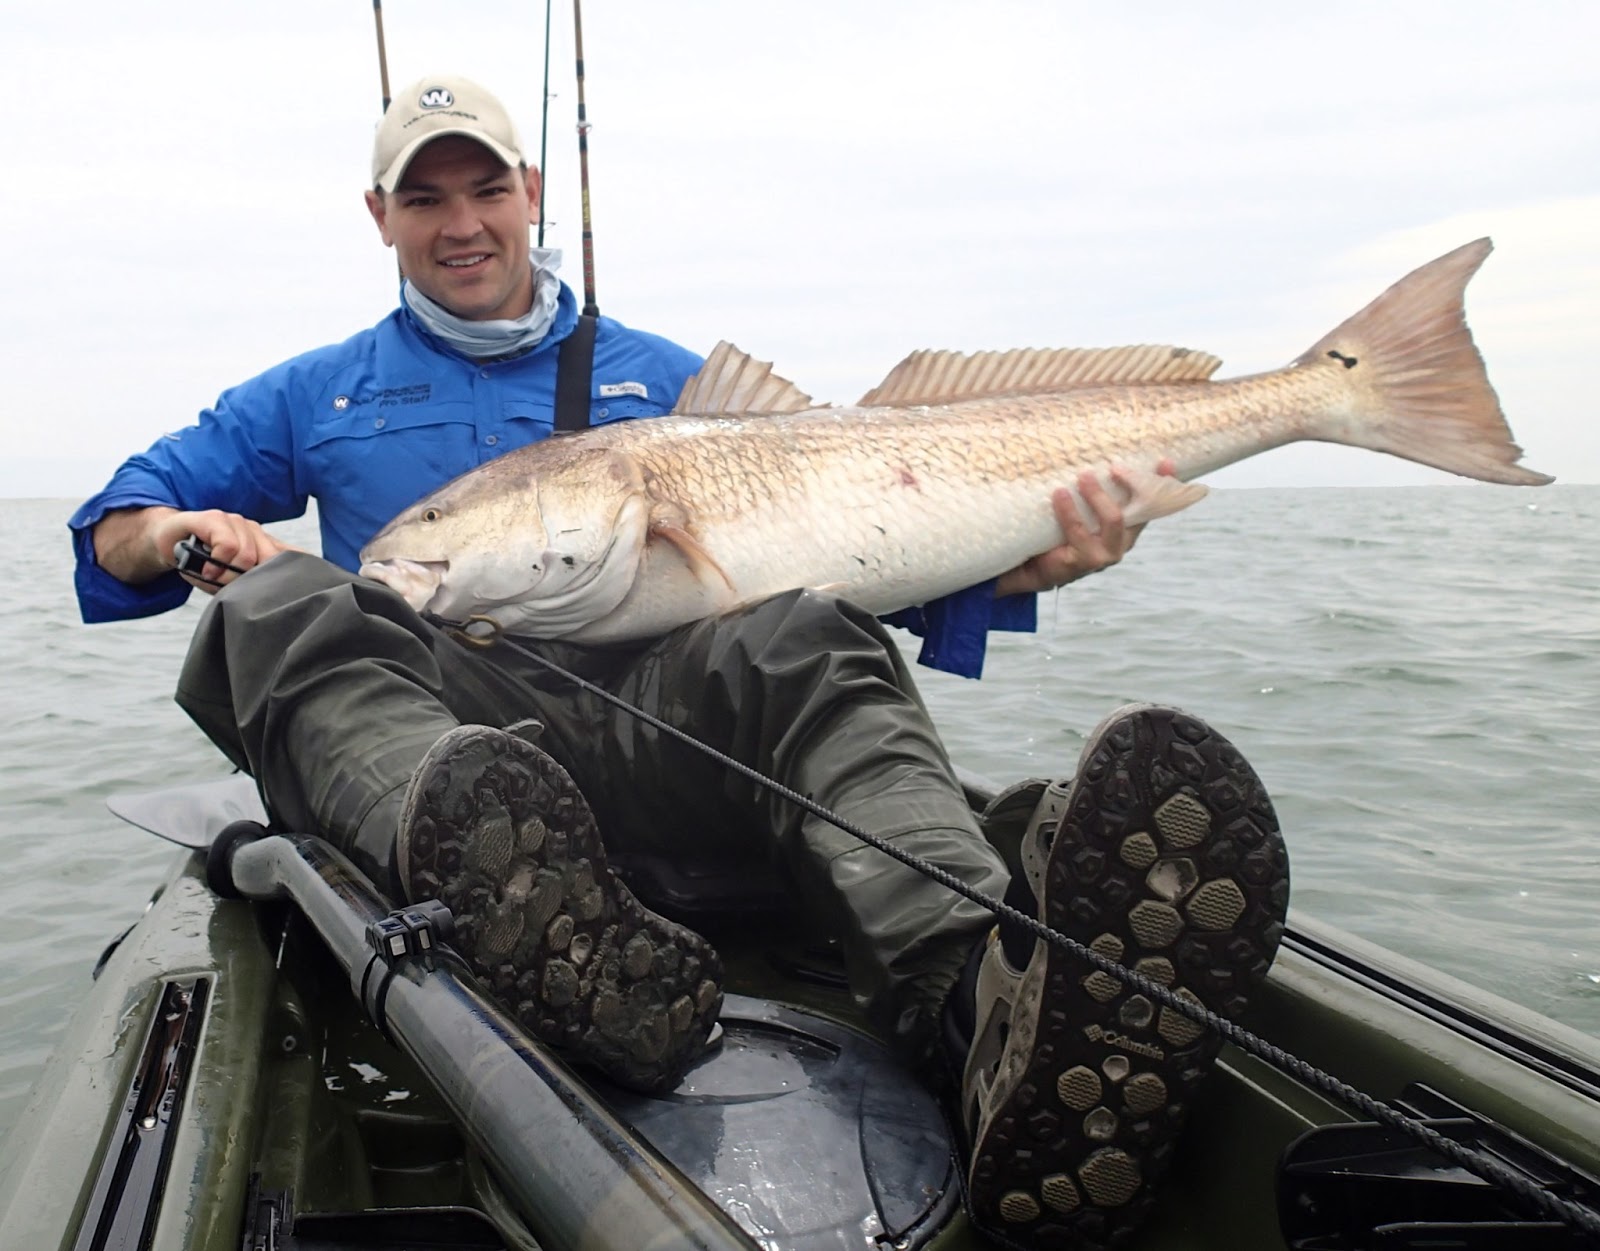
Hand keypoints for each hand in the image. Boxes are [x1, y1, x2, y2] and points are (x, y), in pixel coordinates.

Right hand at [150, 509, 295, 593]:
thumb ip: (253, 584)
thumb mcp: (231, 579)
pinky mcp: (214, 518)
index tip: (295, 593)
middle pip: (270, 560)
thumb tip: (278, 598)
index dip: (298, 573)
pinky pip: (227, 545)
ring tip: (213, 577)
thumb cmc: (202, 564)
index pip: (294, 555)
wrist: (168, 541)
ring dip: (228, 574)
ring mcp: (236, 522)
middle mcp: (254, 531)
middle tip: (230, 588)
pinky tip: (207, 569)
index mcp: (265, 544)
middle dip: (251, 581)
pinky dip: (216, 562)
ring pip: (248, 554)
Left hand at [993, 460, 1175, 597]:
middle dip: (1132, 484)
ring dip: (1097, 494)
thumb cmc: (1062, 533)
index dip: (1162, 483)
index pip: (1151, 504)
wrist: (1036, 567)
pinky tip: (1059, 495)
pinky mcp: (1084, 561)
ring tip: (1082, 476)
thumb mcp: (1083, 510)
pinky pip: (1079, 531)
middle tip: (1113, 466)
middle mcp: (1121, 542)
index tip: (1167, 462)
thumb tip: (1087, 448)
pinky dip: (1069, 510)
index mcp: (1126, 528)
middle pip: (1139, 510)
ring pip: (1113, 519)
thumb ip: (1093, 491)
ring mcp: (1105, 554)